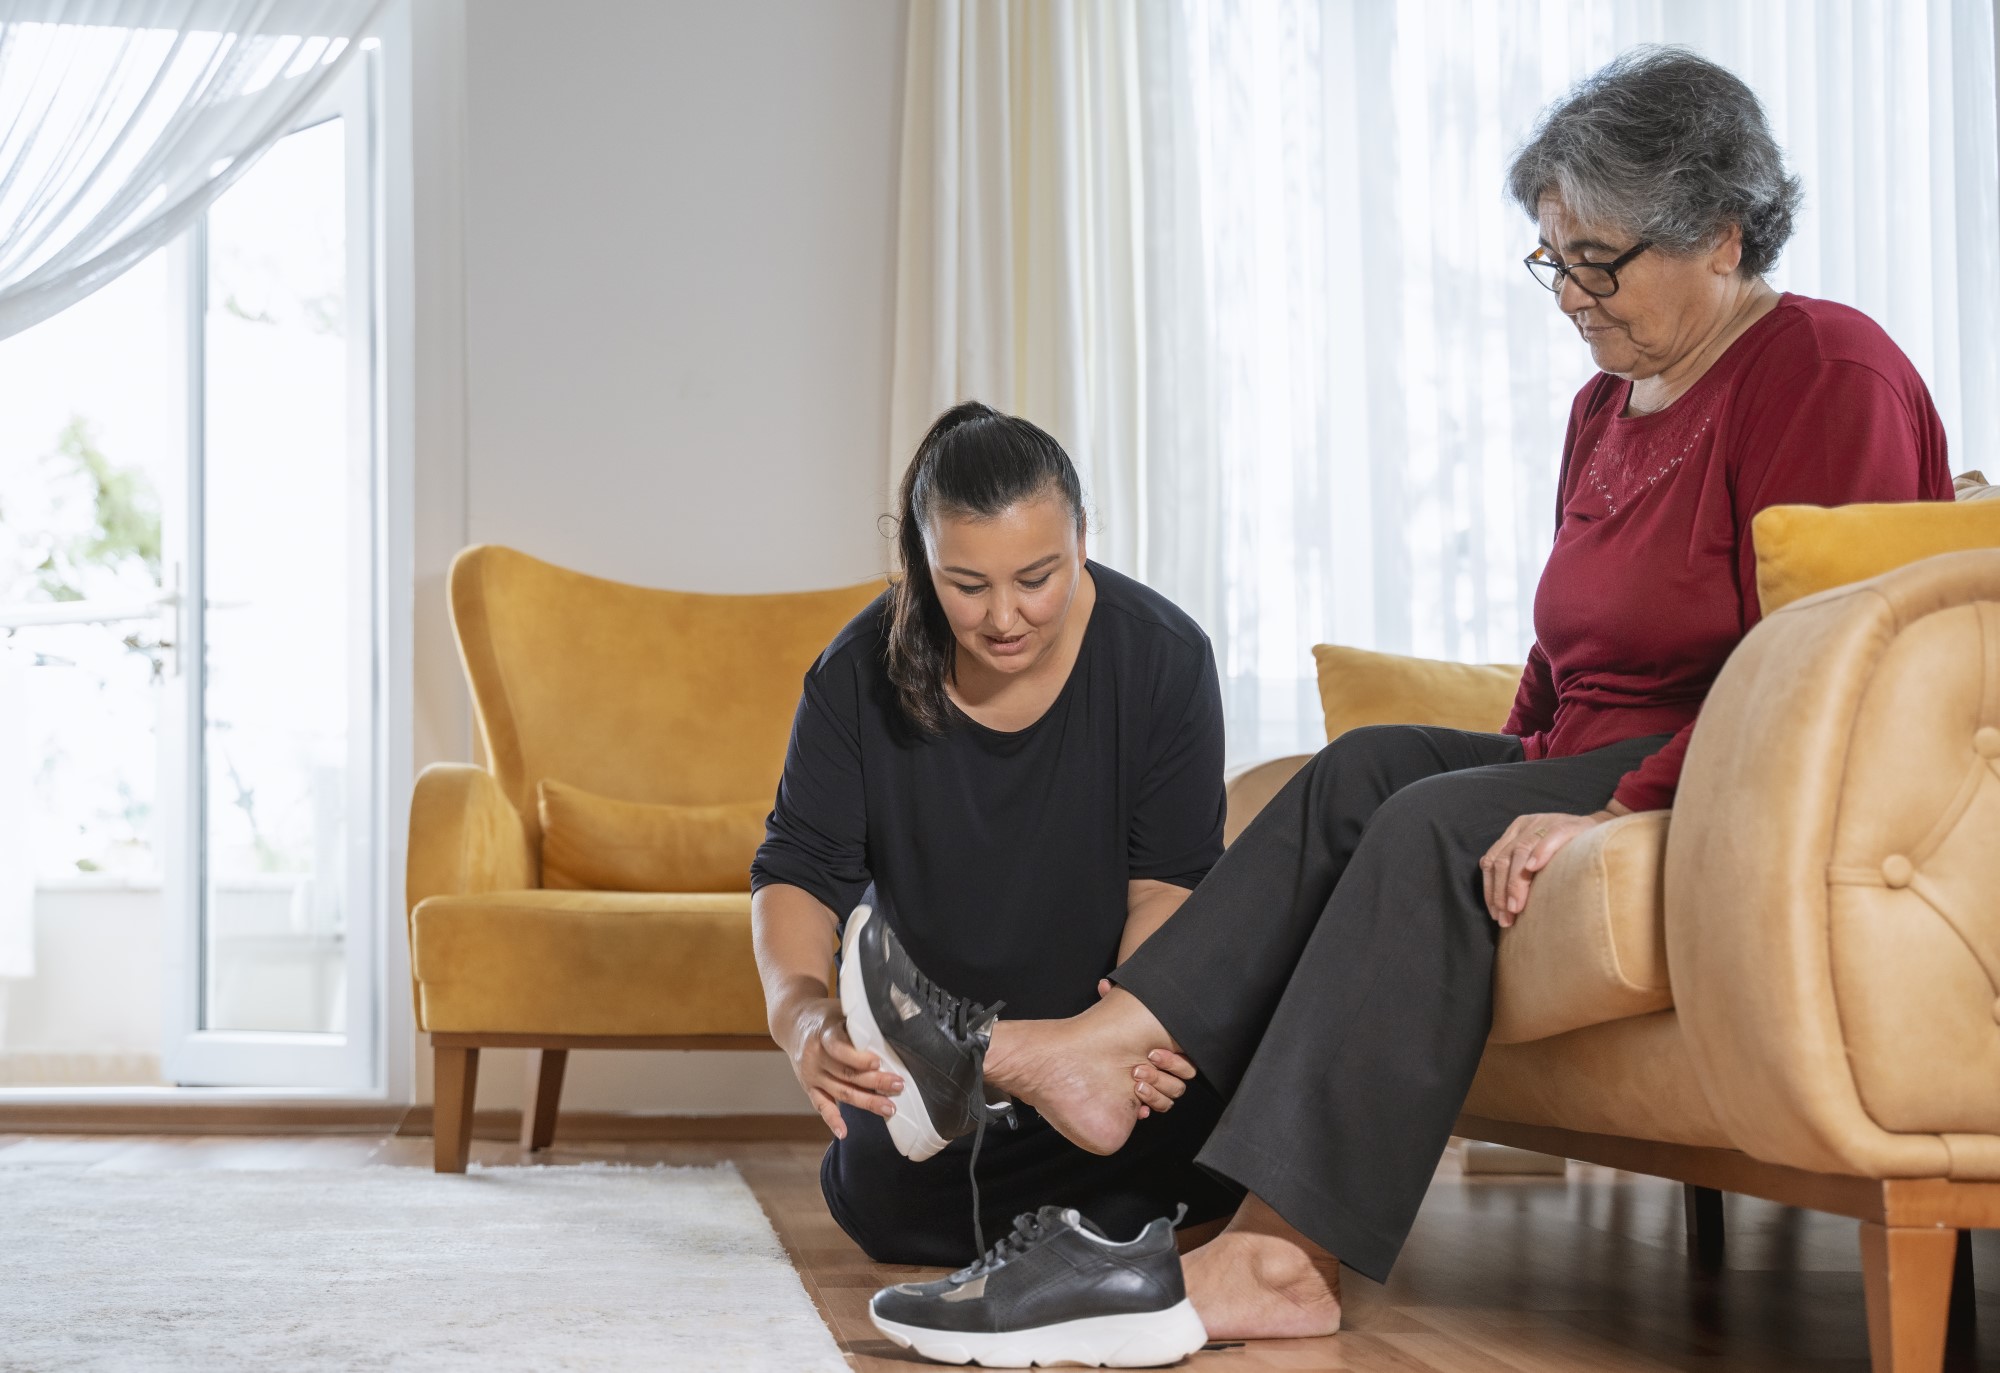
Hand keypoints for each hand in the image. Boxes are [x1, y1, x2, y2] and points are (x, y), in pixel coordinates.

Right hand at [780, 997, 903, 1138]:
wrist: (793, 1023)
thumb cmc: (825, 1016)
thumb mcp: (839, 1010)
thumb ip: (858, 1021)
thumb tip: (892, 1028)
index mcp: (823, 1033)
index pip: (839, 1047)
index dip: (859, 1057)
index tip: (879, 1063)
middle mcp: (815, 1056)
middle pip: (846, 1073)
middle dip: (874, 1082)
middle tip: (898, 1085)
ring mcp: (811, 1074)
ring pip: (841, 1091)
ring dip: (866, 1101)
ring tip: (889, 1108)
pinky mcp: (809, 1087)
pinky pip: (821, 1106)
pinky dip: (832, 1120)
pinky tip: (844, 1132)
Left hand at [1097, 979, 1196, 1117]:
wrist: (1096, 1052)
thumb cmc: (1113, 1028)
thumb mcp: (1115, 1012)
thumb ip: (1112, 998)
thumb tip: (1103, 985)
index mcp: (1166, 1048)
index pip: (1185, 1060)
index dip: (1173, 1060)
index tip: (1152, 1053)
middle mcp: (1163, 1068)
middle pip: (1179, 1081)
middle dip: (1162, 1075)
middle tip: (1138, 1068)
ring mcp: (1154, 1085)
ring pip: (1169, 1097)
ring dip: (1155, 1094)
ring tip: (1135, 1085)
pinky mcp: (1143, 1099)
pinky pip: (1154, 1110)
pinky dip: (1148, 1109)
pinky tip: (1138, 1108)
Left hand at [1479, 809, 1617, 927]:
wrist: (1603, 834)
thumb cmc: (1568, 854)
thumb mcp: (1538, 859)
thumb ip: (1517, 871)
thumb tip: (1499, 905)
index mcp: (1514, 833)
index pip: (1491, 861)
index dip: (1490, 889)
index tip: (1495, 914)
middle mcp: (1525, 826)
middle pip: (1502, 860)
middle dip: (1500, 893)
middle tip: (1506, 919)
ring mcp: (1544, 822)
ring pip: (1520, 852)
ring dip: (1515, 884)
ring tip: (1516, 908)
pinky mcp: (1566, 824)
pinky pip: (1550, 838)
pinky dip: (1539, 853)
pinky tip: (1533, 870)